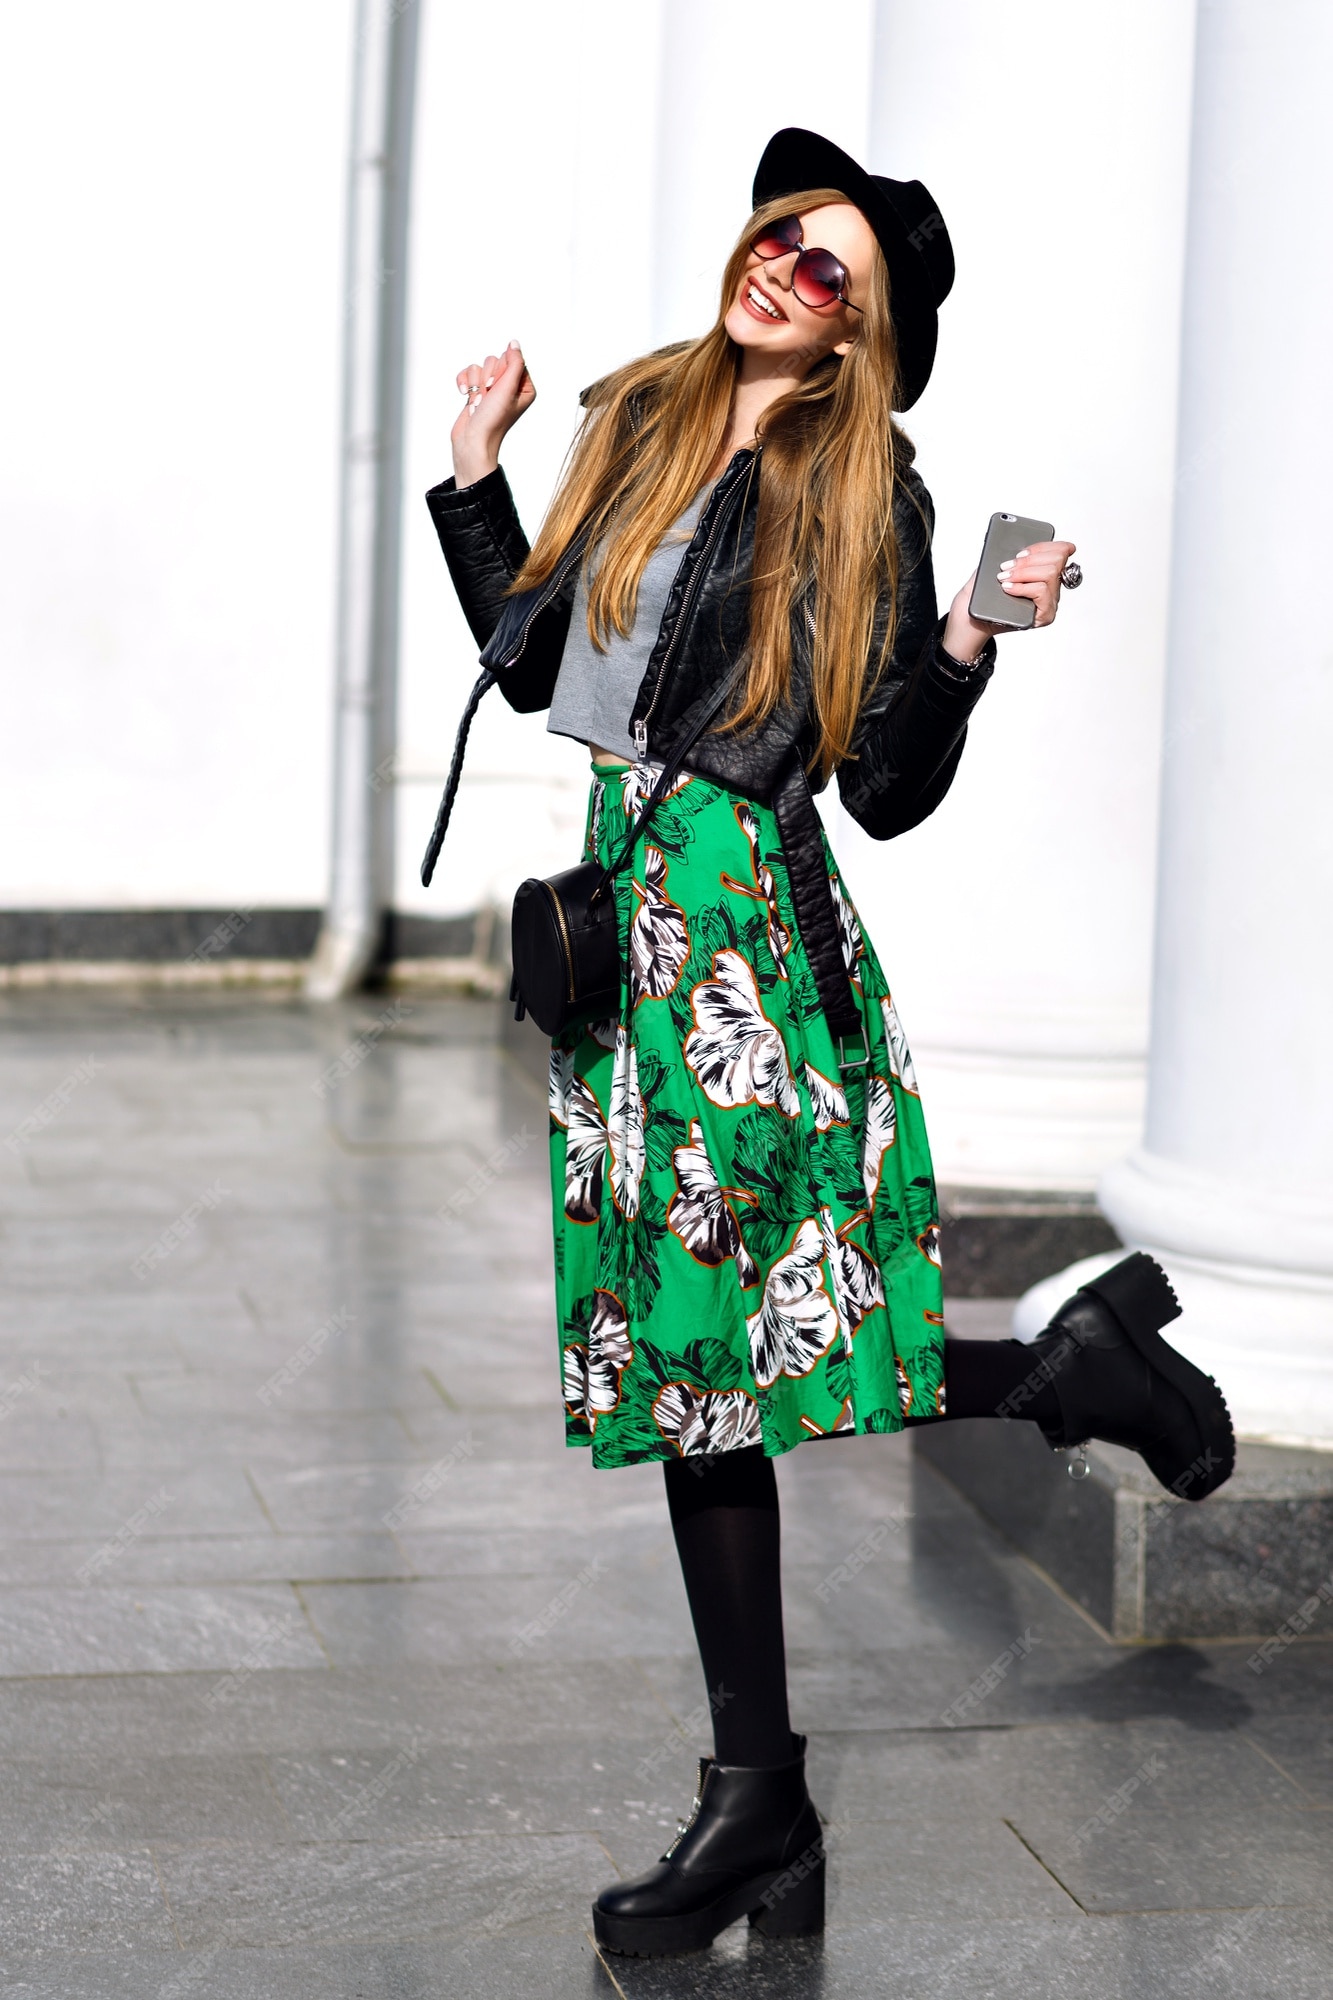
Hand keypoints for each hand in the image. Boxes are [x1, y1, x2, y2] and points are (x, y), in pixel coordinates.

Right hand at [451, 340, 535, 486]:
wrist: (472, 441)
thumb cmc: (493, 420)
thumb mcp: (508, 388)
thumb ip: (514, 363)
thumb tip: (514, 343)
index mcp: (525, 388)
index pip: (513, 360)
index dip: (502, 371)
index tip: (497, 388)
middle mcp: (510, 388)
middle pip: (495, 360)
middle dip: (487, 377)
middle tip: (487, 397)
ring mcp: (492, 390)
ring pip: (480, 366)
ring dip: (475, 383)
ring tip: (478, 402)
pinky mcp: (477, 392)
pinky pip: (468, 373)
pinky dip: (465, 383)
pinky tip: (465, 396)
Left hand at [941, 538, 1078, 660]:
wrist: (969, 625)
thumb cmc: (978, 601)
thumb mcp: (987, 572)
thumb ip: (999, 557)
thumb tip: (1007, 546)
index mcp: (1041, 571)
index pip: (1059, 551)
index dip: (1042, 546)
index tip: (1020, 552)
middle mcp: (1050, 586)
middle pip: (1056, 560)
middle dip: (1029, 560)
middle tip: (1006, 568)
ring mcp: (1048, 601)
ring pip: (1050, 574)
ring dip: (1024, 572)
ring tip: (1004, 579)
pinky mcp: (1044, 615)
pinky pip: (1042, 592)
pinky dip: (1024, 587)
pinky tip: (1008, 589)